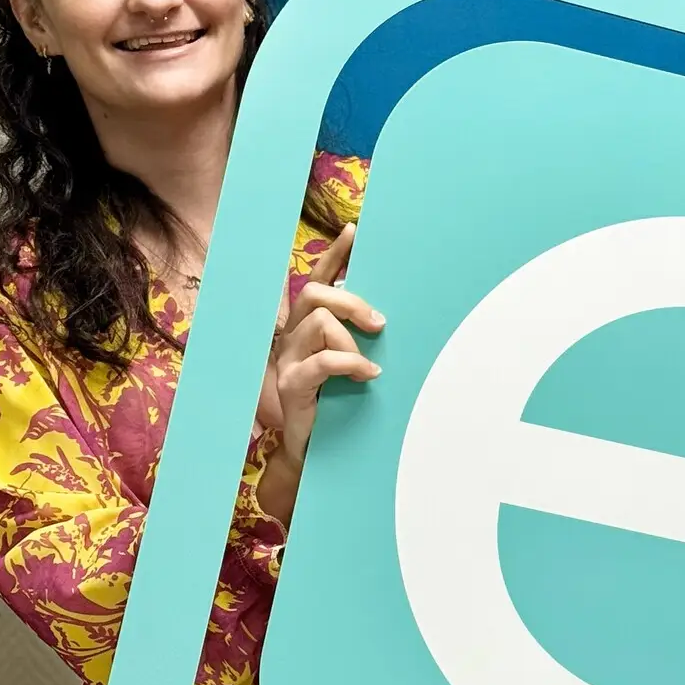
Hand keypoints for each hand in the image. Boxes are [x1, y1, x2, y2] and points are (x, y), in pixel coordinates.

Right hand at [257, 224, 382, 523]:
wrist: (317, 454)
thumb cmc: (341, 404)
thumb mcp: (356, 363)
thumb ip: (366, 337)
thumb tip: (394, 314)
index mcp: (309, 326)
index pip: (318, 279)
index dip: (335, 255)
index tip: (357, 229)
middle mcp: (294, 337)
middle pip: (315, 294)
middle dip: (351, 300)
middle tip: (380, 323)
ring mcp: (289, 361)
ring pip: (319, 323)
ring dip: (351, 339)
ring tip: (370, 364)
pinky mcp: (292, 386)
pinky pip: (322, 361)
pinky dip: (349, 364)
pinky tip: (368, 377)